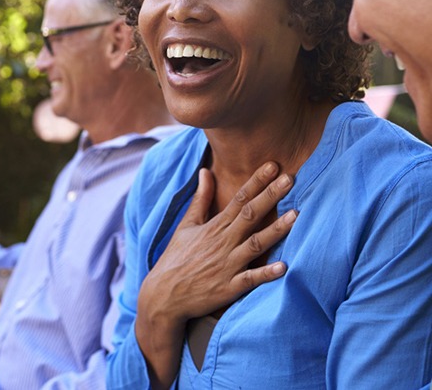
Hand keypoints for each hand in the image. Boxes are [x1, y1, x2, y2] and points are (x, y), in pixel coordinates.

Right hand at [135, 161, 295, 387]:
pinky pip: (251, 280)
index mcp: (215, 226)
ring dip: (276, 230)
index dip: (257, 181)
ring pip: (256, 244)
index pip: (239, 198)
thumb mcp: (187, 224)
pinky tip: (283, 267)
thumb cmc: (176, 257)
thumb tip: (205, 170)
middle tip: (290, 178)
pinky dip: (266, 274)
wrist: (164, 295)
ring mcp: (228, 265)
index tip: (273, 166)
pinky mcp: (229, 288)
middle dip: (271, 195)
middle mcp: (223, 242)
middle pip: (251, 214)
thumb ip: (201, 198)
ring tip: (296, 215)